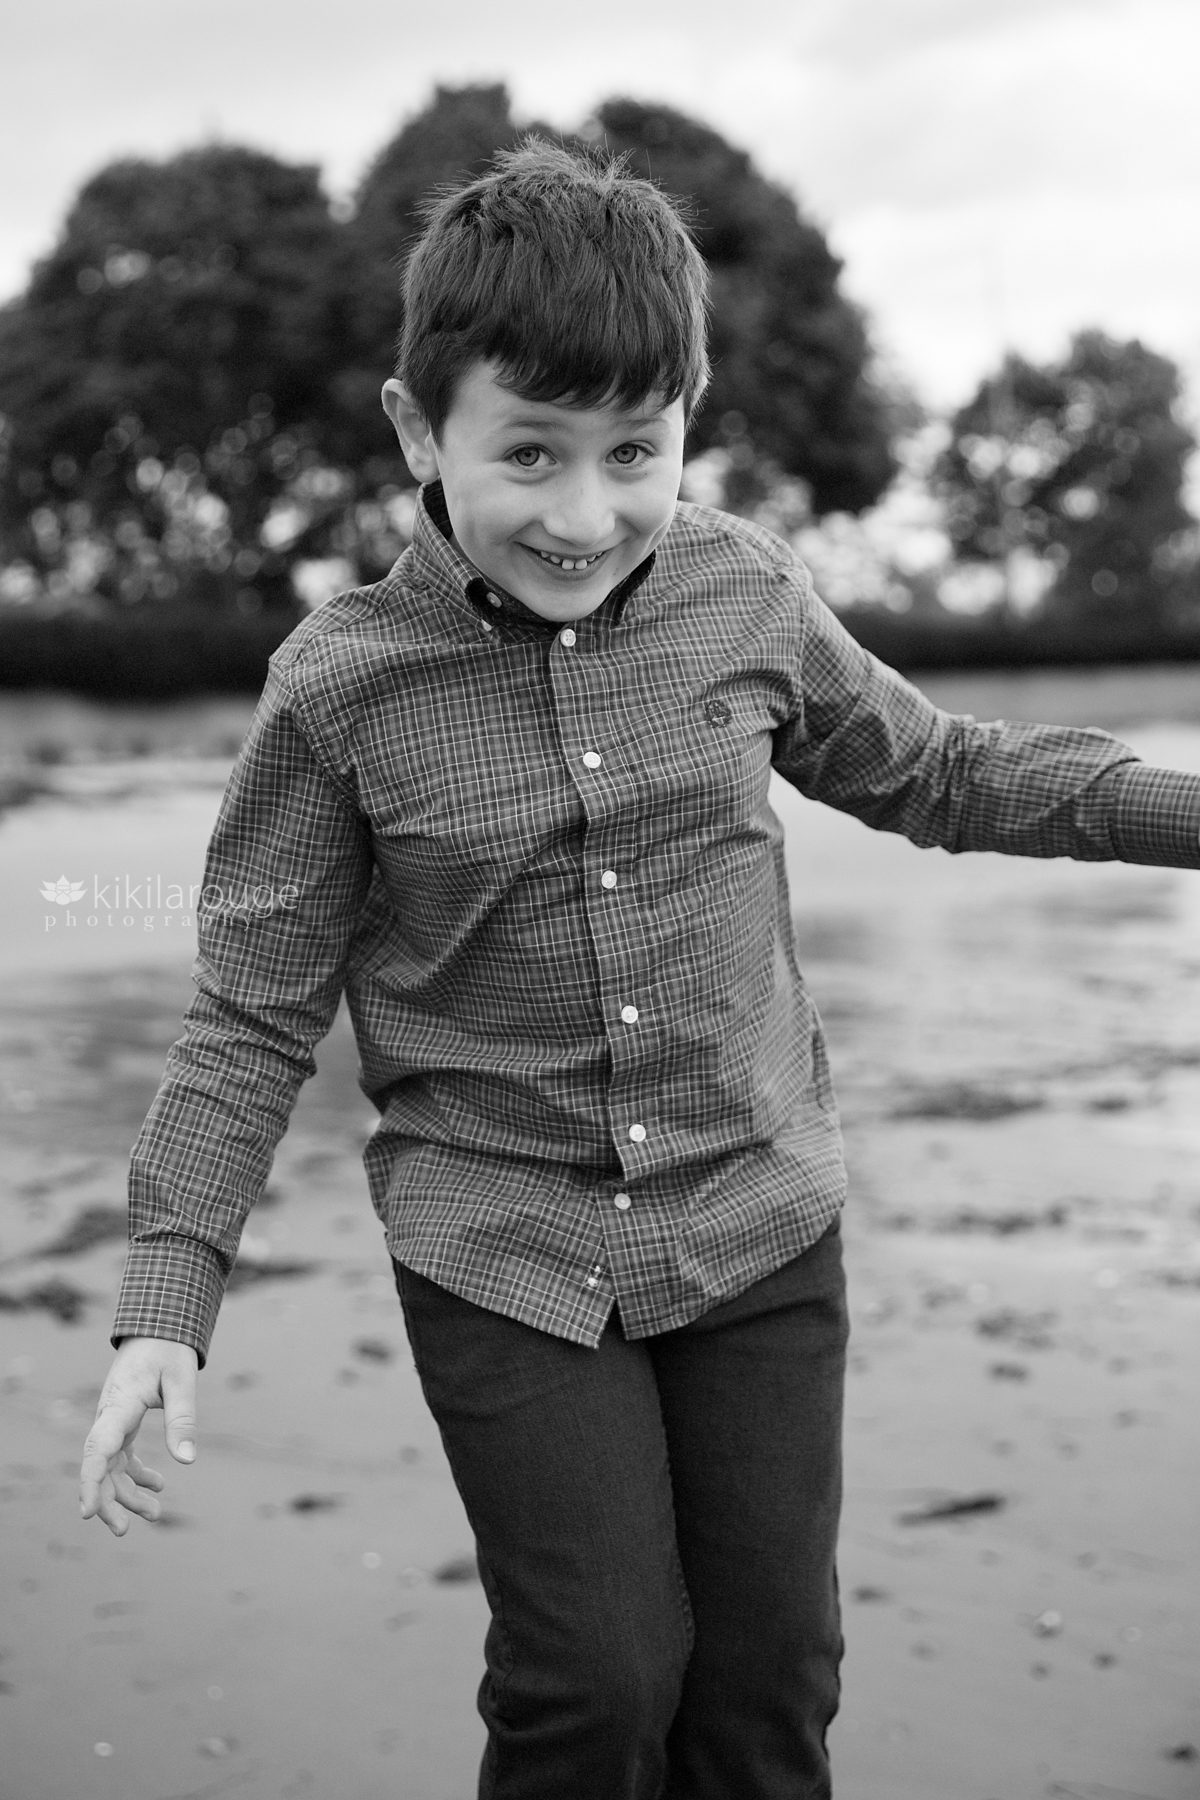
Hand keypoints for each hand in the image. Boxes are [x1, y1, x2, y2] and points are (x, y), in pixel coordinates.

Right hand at [79, 1337, 198, 1535]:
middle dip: (107, 1501)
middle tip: (125, 1530)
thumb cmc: (169, 1348)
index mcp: (119, 1405)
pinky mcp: (123, 1421)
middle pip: (98, 1466)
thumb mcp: (182, 1380)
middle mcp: (109, 1416)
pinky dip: (137, 1474)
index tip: (86, 1513)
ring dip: (127, 1493)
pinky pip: (122, 1456)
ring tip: (155, 1514)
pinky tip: (159, 1484)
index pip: (97, 1448)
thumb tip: (187, 1461)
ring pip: (110, 1467)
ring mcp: (114, 1420)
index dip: (89, 1483)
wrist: (159, 1325)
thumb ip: (182, 1418)